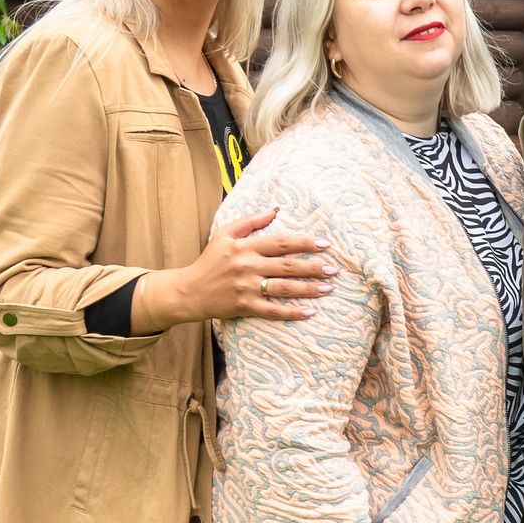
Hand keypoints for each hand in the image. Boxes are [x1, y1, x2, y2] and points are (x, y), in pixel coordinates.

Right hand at [134, 207, 336, 330]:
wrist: (189, 291)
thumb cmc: (210, 260)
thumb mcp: (224, 234)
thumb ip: (250, 221)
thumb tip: (276, 209)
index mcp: (244, 246)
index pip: (280, 242)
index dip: (304, 243)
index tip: (324, 244)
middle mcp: (247, 266)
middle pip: (287, 266)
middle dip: (313, 267)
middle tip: (334, 269)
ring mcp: (246, 288)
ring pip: (284, 288)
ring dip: (309, 289)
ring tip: (329, 288)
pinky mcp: (245, 307)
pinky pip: (273, 310)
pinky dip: (292, 312)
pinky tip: (310, 312)